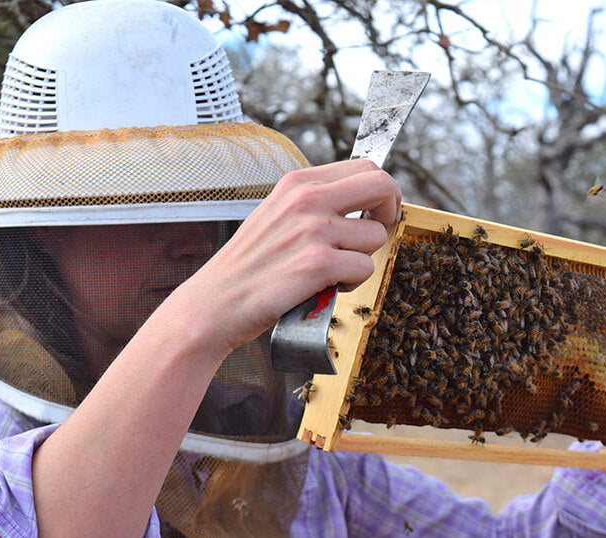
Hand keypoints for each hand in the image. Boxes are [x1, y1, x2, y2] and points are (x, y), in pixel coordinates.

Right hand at [190, 160, 401, 352]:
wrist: (215, 302)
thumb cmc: (248, 265)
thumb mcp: (276, 214)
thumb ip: (314, 202)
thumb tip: (360, 200)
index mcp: (298, 183)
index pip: (364, 167)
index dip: (382, 191)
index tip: (376, 211)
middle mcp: (307, 199)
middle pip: (381, 185)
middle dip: (389, 211)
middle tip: (372, 235)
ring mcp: (314, 229)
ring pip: (376, 236)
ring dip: (361, 258)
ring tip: (331, 270)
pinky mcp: (318, 263)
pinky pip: (364, 268)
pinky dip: (350, 283)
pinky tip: (325, 286)